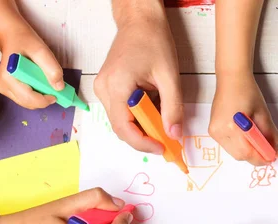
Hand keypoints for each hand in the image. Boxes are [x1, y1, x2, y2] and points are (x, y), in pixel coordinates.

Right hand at [0, 23, 63, 108]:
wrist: (12, 36)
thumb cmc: (25, 41)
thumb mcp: (41, 51)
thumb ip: (52, 68)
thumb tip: (59, 88)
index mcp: (8, 77)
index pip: (29, 99)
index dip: (45, 100)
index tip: (57, 93)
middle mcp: (3, 86)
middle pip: (30, 103)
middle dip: (44, 98)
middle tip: (53, 85)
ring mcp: (4, 90)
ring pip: (29, 103)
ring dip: (41, 96)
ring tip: (45, 80)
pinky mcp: (7, 91)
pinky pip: (26, 99)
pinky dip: (36, 94)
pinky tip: (39, 82)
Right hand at [93, 2, 181, 153]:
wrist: (139, 20)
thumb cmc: (152, 40)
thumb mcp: (170, 75)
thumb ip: (173, 108)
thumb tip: (174, 134)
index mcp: (117, 86)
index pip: (125, 128)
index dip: (144, 143)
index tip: (163, 148)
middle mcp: (104, 89)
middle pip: (122, 128)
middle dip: (144, 138)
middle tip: (166, 141)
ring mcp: (103, 89)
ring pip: (121, 122)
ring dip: (142, 128)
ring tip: (162, 123)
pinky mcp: (107, 88)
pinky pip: (121, 111)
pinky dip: (138, 117)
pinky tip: (153, 110)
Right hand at [209, 73, 277, 164]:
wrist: (231, 79)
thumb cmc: (248, 92)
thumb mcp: (263, 113)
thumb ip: (270, 135)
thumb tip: (276, 152)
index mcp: (232, 127)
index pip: (248, 153)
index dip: (262, 158)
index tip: (273, 158)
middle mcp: (220, 132)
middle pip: (240, 156)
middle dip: (255, 157)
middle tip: (268, 153)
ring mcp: (214, 132)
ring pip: (234, 153)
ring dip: (248, 152)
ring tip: (259, 144)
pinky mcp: (212, 131)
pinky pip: (228, 146)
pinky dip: (240, 146)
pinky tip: (247, 137)